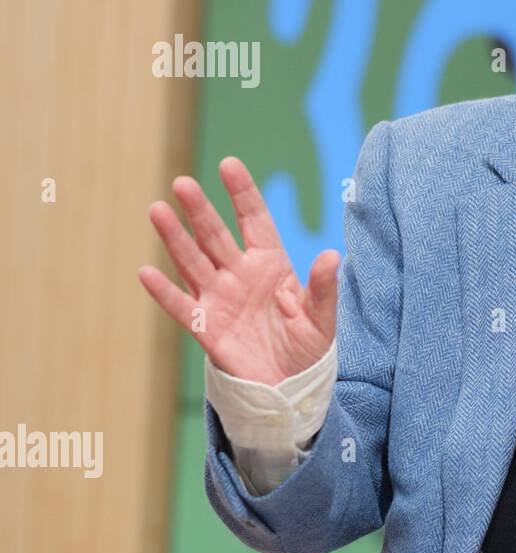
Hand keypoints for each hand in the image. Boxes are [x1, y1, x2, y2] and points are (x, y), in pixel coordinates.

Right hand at [138, 156, 339, 386]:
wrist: (289, 388)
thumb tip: (332, 256)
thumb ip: (323, 287)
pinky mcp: (207, 328)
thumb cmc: (307, 348)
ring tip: (158, 210)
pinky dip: (165, 292)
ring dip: (176, 239)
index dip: (242, 193)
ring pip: (194, 262)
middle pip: (216, 236)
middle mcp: (241, 275)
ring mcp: (220, 298)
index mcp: (272, 265)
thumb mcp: (321, 318)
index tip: (228, 164)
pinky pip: (182, 307)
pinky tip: (146, 272)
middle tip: (183, 182)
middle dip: (201, 210)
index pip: (255, 221)